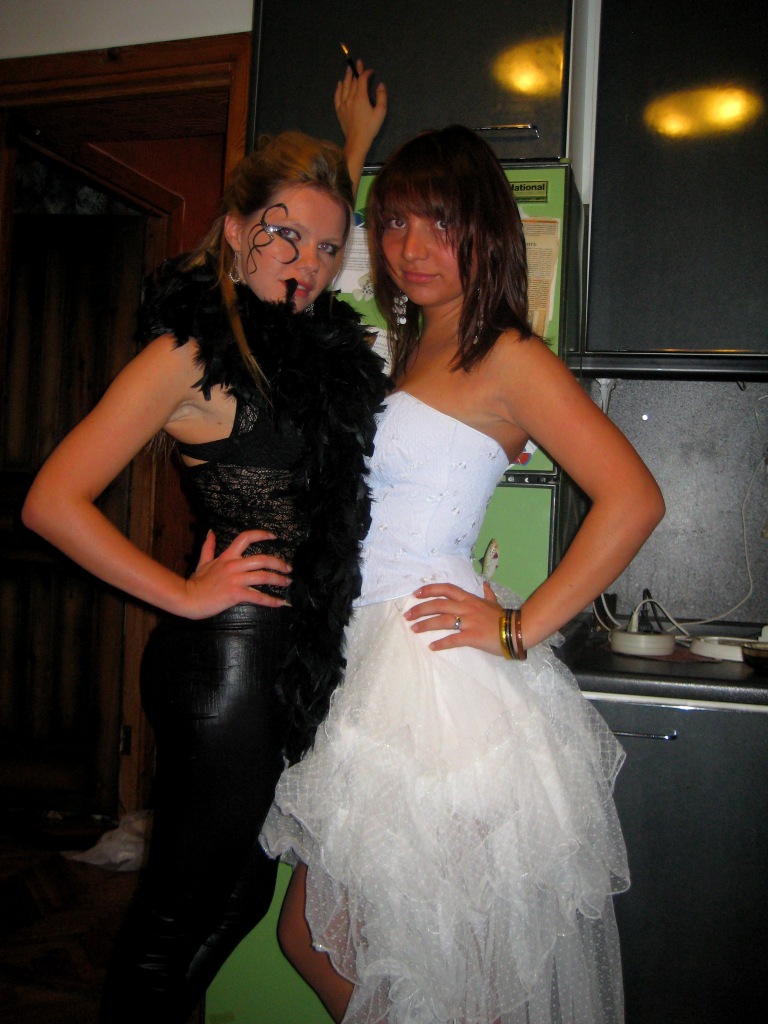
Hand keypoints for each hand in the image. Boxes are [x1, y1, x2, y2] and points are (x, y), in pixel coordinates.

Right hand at [182, 530, 290, 617]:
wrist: (188, 597)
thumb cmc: (196, 581)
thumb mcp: (202, 561)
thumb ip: (209, 546)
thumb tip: (211, 531)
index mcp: (227, 556)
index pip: (246, 538)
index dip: (262, 534)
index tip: (274, 536)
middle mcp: (234, 565)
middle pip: (263, 559)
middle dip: (279, 563)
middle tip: (288, 568)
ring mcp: (236, 580)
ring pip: (263, 577)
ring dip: (279, 580)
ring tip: (288, 582)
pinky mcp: (236, 594)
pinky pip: (258, 597)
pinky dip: (271, 600)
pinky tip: (281, 602)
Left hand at [336, 61, 386, 192]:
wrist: (357, 141)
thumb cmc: (370, 128)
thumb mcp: (381, 112)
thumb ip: (381, 97)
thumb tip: (380, 85)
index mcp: (361, 97)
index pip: (362, 80)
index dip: (366, 73)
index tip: (371, 71)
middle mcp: (350, 98)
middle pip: (353, 81)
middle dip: (356, 71)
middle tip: (358, 62)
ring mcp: (343, 104)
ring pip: (345, 87)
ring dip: (347, 77)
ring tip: (349, 69)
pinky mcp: (339, 110)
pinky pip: (337, 96)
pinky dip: (339, 88)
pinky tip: (340, 84)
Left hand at [404, 582, 504, 655]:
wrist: (517, 629)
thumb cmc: (504, 617)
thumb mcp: (494, 602)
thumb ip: (488, 594)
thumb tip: (485, 584)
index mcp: (469, 599)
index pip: (446, 589)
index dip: (430, 590)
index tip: (416, 594)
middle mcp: (467, 607)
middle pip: (438, 604)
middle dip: (421, 609)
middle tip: (408, 615)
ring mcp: (469, 622)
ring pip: (442, 620)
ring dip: (426, 624)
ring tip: (414, 629)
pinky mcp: (472, 636)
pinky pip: (453, 639)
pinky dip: (441, 643)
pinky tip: (432, 647)